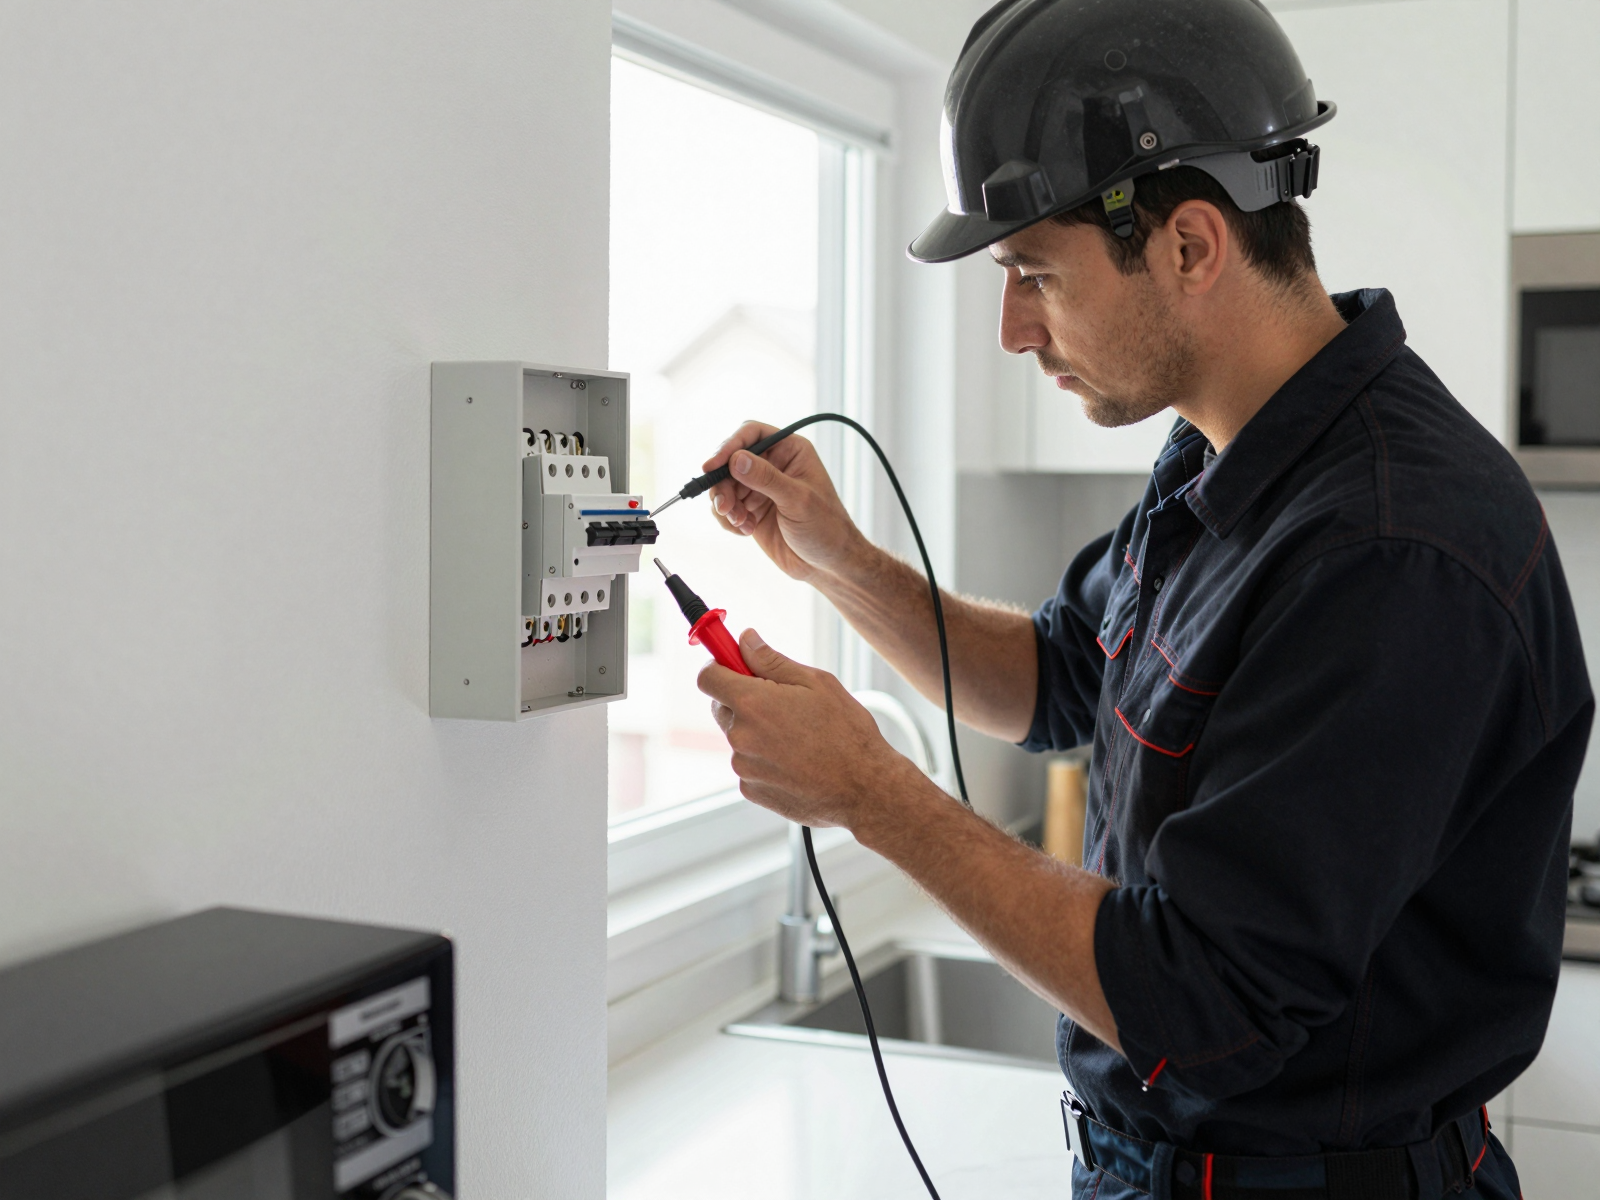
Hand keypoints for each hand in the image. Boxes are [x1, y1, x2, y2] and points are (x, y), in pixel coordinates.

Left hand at [698, 628, 926, 830]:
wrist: (865, 789)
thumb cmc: (847, 732)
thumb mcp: (816, 683)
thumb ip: (771, 660)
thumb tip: (745, 640)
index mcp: (752, 703)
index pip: (707, 677)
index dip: (718, 666)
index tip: (733, 664)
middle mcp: (740, 736)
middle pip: (721, 707)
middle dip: (743, 699)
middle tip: (781, 702)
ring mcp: (744, 767)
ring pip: (738, 737)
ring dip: (757, 731)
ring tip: (798, 737)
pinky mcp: (751, 790)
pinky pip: (749, 764)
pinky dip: (764, 759)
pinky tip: (796, 760)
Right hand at [702, 421, 865, 583]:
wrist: (828, 565)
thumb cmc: (826, 528)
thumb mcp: (798, 500)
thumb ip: (766, 478)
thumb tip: (736, 460)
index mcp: (790, 451)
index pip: (752, 434)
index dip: (730, 446)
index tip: (713, 466)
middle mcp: (773, 465)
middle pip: (731, 461)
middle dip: (723, 483)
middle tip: (724, 506)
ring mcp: (760, 488)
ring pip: (725, 485)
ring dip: (725, 504)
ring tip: (739, 522)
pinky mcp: (751, 510)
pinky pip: (726, 507)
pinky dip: (728, 519)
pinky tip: (745, 531)